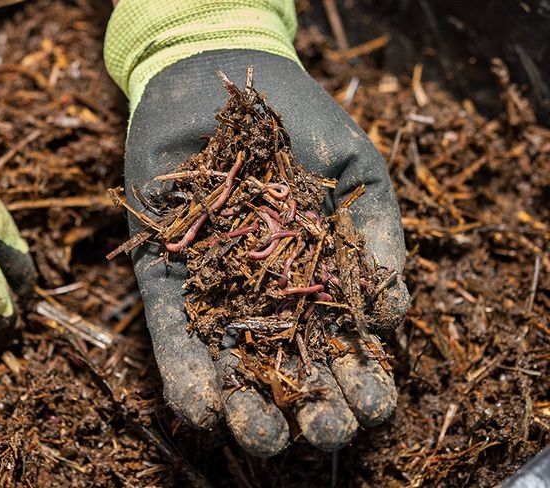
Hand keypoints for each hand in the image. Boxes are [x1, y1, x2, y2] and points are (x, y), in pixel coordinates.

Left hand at [121, 51, 408, 455]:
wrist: (217, 83)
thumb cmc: (299, 124)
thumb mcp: (357, 172)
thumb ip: (379, 237)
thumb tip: (393, 317)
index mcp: (322, 284)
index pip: (346, 350)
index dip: (362, 382)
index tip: (373, 402)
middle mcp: (269, 300)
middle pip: (292, 373)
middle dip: (312, 410)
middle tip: (325, 429)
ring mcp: (217, 294)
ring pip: (233, 369)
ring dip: (249, 411)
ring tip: (262, 433)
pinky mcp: (165, 282)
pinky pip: (174, 338)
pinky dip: (186, 375)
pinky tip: (203, 408)